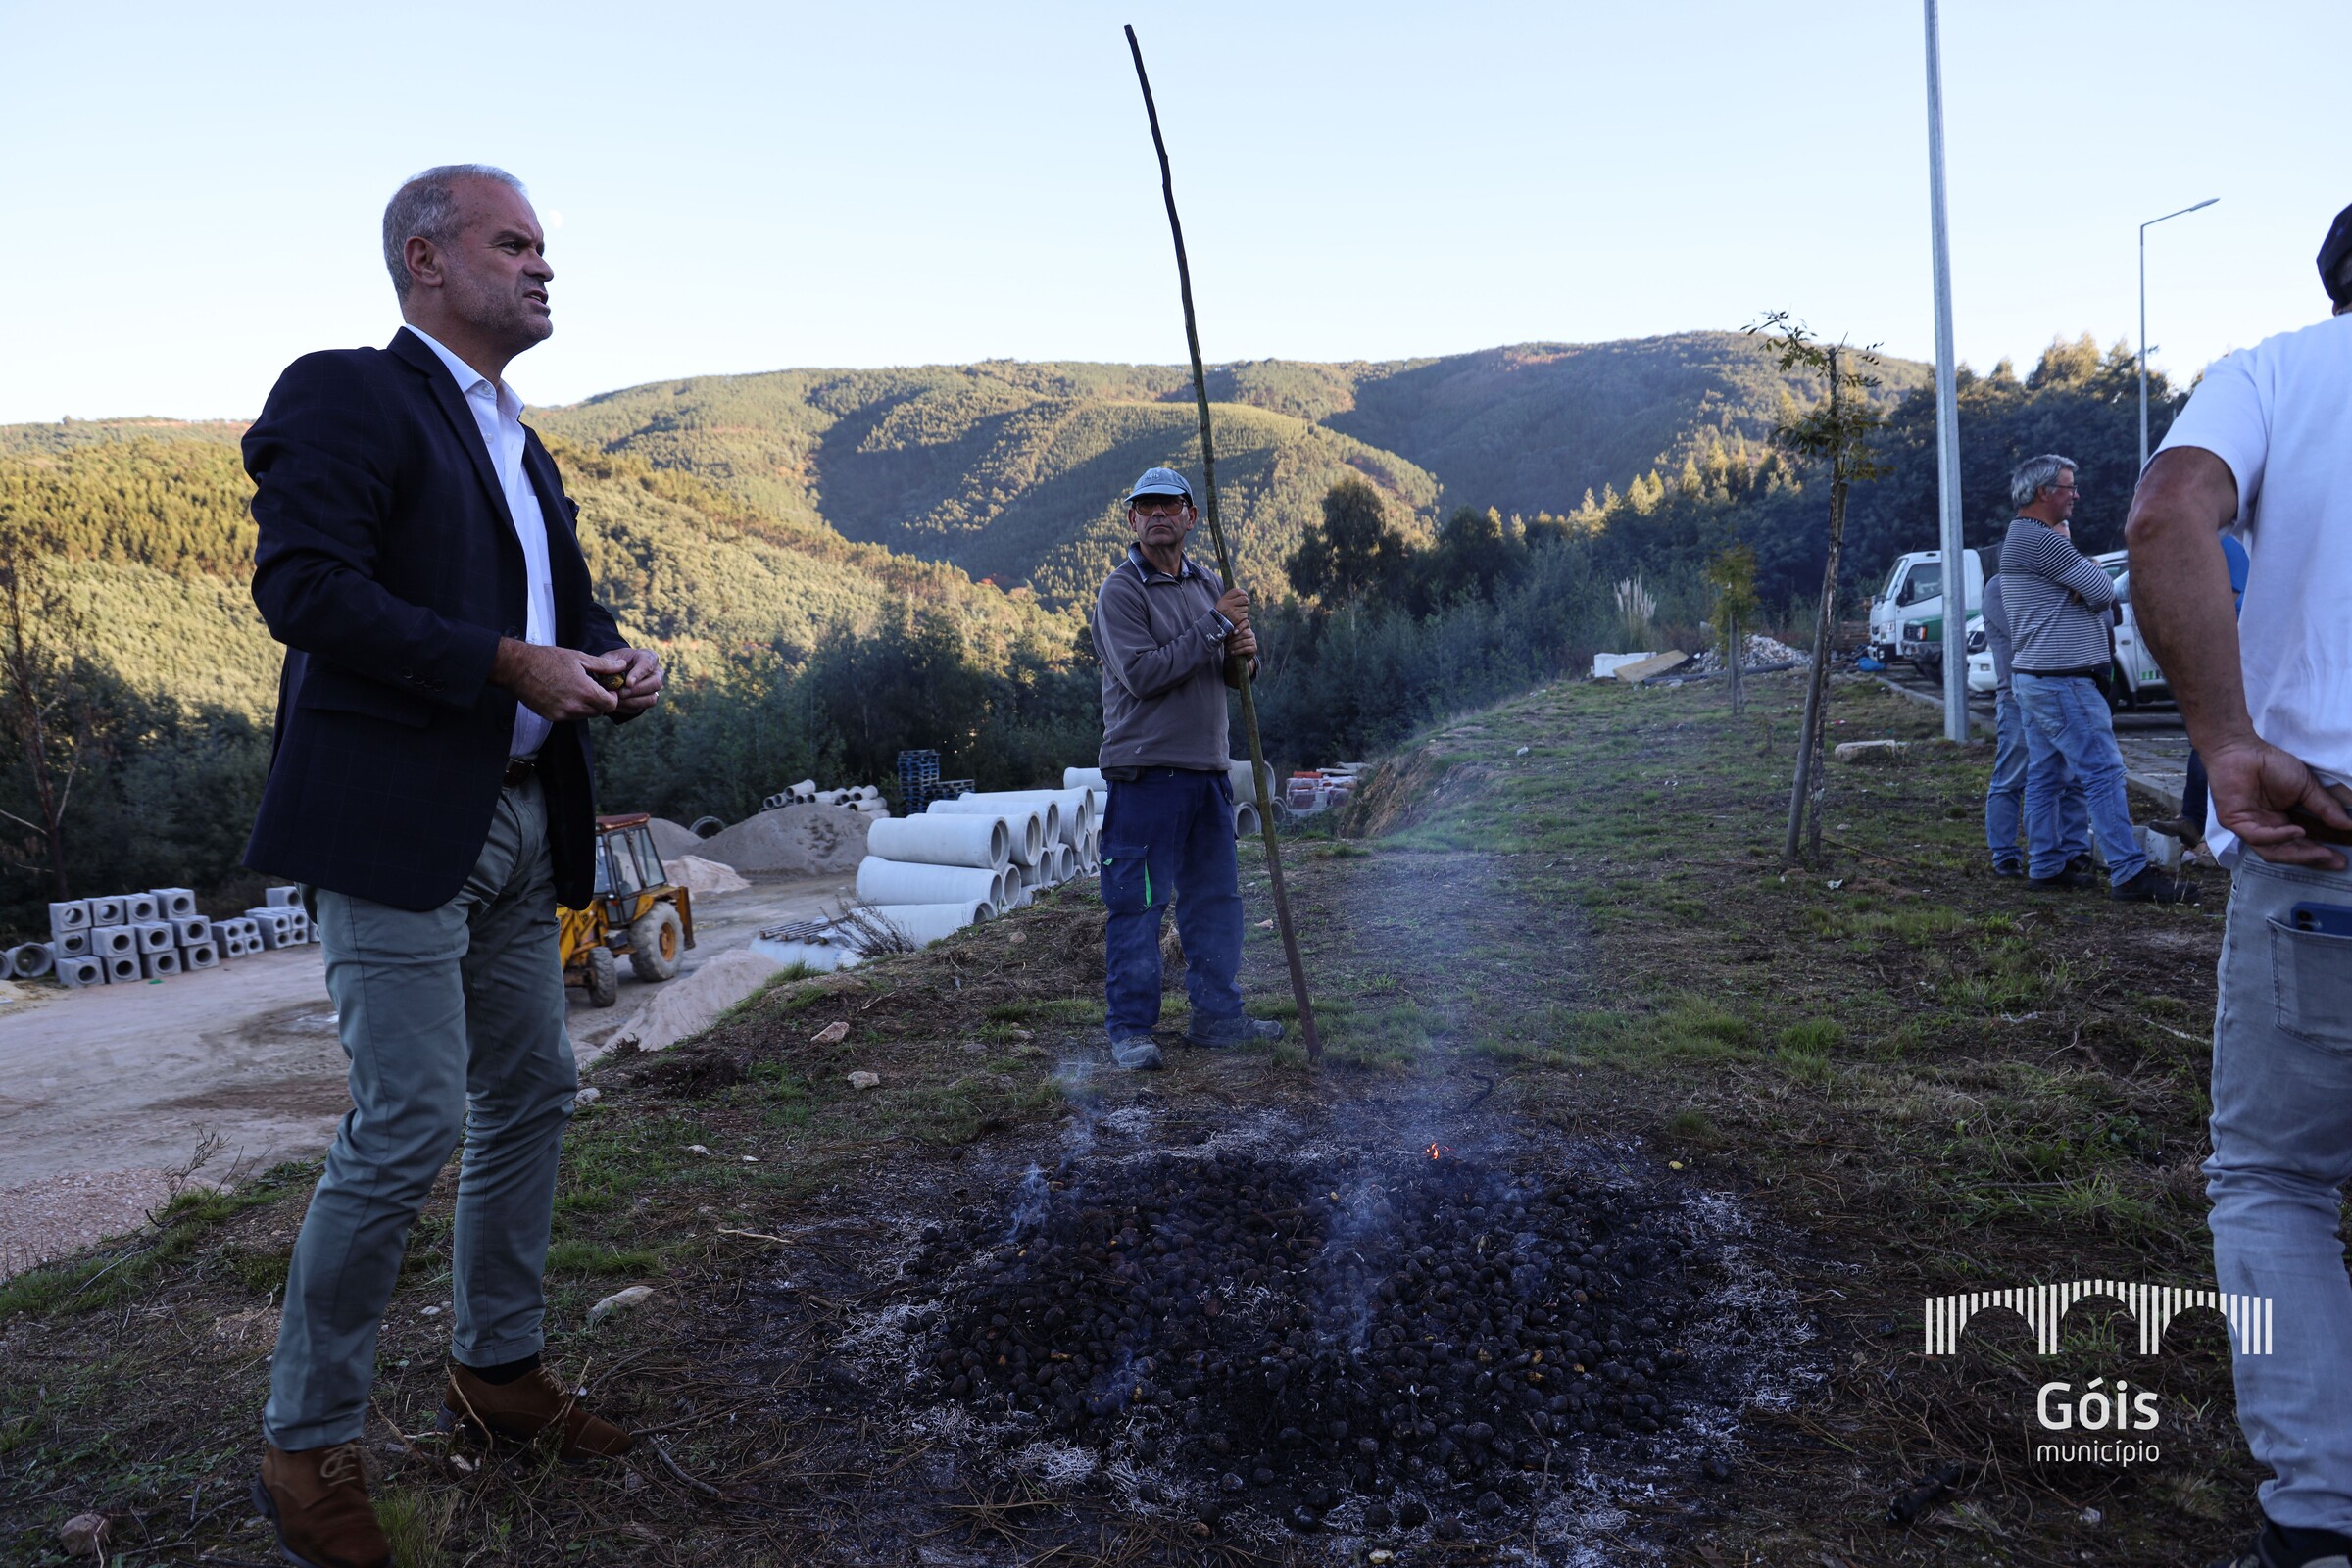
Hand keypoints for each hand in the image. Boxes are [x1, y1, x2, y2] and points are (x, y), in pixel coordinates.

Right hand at [493, 639, 621, 721]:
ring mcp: (563, 714)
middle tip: (592, 687)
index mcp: (586, 691)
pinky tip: (563, 694)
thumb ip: (603, 666)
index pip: (610, 705)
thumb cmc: (549, 659)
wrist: (518, 668)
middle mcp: (575, 706)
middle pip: (599, 712)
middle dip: (599, 701)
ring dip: (585, 706)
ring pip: (584, 715)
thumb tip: (622, 666)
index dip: (612, 697)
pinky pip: (569, 717)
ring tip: (575, 688)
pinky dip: (571, 708)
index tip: (607, 689)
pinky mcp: (552, 717)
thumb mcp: (579, 658)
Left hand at [610, 646, 663, 715]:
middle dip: (636, 690)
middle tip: (620, 693)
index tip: (628, 682)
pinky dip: (627, 707)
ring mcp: (654, 688)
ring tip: (616, 698)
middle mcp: (656, 673)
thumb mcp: (609, 658)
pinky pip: (641, 707)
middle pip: (656, 683)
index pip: (649, 663)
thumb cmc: (613, 662)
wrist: (614, 673)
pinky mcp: (647, 700)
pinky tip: (616, 703)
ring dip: (632, 701)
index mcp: (648, 657)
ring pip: (651, 699)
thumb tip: (615, 673)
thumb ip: (609, 663)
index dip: (639, 674)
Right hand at [1215, 584, 1249, 626]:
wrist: (1217, 625)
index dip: (1243, 593)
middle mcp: (1229, 604)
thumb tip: (1244, 594)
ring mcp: (1233, 612)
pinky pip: (1245, 615)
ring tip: (1236, 614)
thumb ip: (1232, 597)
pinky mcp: (1237, 618)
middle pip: (1244, 599)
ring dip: (1243, 611)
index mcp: (1224, 599)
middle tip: (1241, 605)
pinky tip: (1237, 619)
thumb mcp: (1223, 602)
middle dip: (1245, 602)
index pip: (1237, 591)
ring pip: (1245, 608)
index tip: (1243, 595)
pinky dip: (1242, 617)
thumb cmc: (1221, 613)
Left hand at [1227, 622, 1258, 658]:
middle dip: (1234, 638)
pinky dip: (1238, 651)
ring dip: (1235, 645)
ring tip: (1229, 648)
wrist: (1237, 657)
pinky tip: (1232, 652)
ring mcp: (1253, 641)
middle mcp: (1251, 634)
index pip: (1246, 623)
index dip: (1240, 627)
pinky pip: (1246, 649)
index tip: (1233, 633)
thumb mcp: (1230, 638)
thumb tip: (1228, 631)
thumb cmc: (1232, 645)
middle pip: (1244, 633)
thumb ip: (1230, 633)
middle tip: (1228, 643)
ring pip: (1244, 642)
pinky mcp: (1254, 648)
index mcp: (1246, 628)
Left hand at [2205, 737, 2351, 869]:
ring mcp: (2249, 828)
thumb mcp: (2305, 787)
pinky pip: (2258, 837)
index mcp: (2280, 823)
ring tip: (2322, 853)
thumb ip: (2324, 807)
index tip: (2343, 859)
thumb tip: (2348, 825)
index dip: (2321, 853)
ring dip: (2299, 854)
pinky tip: (2298, 832)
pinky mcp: (2235, 822)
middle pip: (2289, 853)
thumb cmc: (2271, 765)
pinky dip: (2279, 836)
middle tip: (2338, 862)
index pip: (2302, 845)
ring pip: (2273, 851)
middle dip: (2314, 859)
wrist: (2242, 749)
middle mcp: (2265, 830)